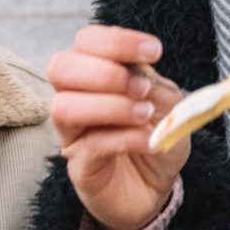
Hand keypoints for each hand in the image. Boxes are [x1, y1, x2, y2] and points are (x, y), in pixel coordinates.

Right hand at [47, 25, 187, 229]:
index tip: (154, 51)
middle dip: (104, 72)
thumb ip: (156, 86)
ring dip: (111, 105)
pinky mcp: (80, 167)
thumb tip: (142, 71)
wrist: (155, 189)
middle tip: (141, 87)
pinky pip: (91, 145)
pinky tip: (150, 141)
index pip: (86, 41)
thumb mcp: (169, 106)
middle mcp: (75, 99)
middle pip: (60, 67)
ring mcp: (73, 134)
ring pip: (65, 107)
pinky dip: (126, 137)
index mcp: (95, 74)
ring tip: (145, 113)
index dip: (117, 41)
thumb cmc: (156, 138)